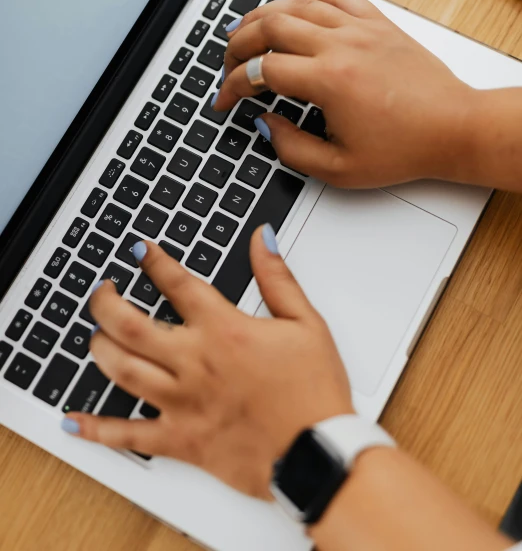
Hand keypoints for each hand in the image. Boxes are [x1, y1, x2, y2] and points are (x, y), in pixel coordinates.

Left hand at [62, 229, 352, 498]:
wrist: (318, 454)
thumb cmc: (314, 392)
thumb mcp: (305, 323)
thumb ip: (277, 277)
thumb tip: (261, 239)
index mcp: (223, 330)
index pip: (176, 283)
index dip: (153, 260)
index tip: (139, 249)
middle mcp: (195, 362)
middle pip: (129, 325)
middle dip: (106, 301)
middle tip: (102, 290)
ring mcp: (182, 402)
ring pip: (120, 370)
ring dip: (99, 348)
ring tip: (95, 335)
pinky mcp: (181, 440)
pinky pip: (128, 436)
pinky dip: (96, 429)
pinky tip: (73, 421)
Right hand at [213, 0, 476, 187]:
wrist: (454, 128)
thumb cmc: (406, 148)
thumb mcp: (340, 168)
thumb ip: (291, 148)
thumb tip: (265, 123)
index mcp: (328, 81)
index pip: (261, 70)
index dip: (232, 85)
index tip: (225, 100)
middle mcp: (340, 45)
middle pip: (269, 27)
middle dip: (237, 43)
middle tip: (228, 63)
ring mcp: (359, 28)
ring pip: (296, 5)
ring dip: (261, 14)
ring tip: (242, 28)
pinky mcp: (377, 23)